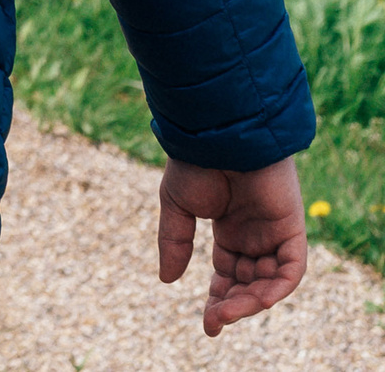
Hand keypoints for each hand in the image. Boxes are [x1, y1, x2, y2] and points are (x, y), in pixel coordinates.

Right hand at [159, 155, 307, 334]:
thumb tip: (167, 280)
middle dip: (232, 305)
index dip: (220, 299)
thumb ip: (175, 243)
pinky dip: (276, 287)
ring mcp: (274, 233)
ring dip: (251, 302)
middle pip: (249, 283)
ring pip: (269, 281)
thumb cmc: (195, 164)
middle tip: (214, 321)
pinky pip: (291, 268)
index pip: (229, 275)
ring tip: (226, 312)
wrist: (215, 136)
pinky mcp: (291, 228)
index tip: (207, 322)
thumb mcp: (177, 207)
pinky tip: (254, 299)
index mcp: (230, 230)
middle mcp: (254, 235)